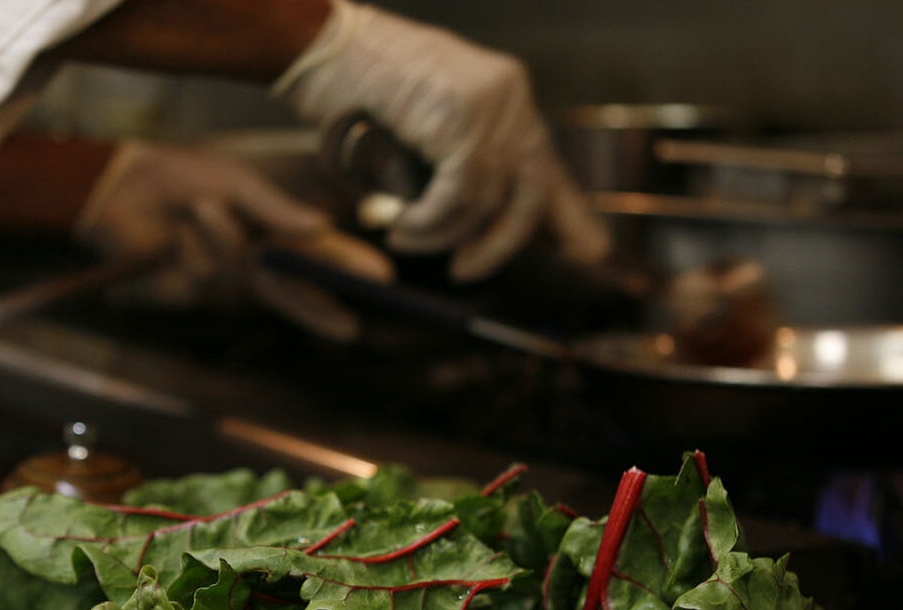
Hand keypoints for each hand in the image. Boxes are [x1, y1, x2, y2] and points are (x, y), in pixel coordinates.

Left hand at [75, 141, 393, 341]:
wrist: (123, 187)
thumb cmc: (182, 178)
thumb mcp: (238, 183)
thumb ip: (277, 209)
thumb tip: (323, 225)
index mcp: (269, 233)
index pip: (316, 256)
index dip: (346, 268)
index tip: (382, 279)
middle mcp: (251, 264)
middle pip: (294, 294)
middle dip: (320, 311)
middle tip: (352, 331)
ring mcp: (222, 283)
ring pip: (242, 275)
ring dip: (222, 236)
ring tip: (198, 207)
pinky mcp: (191, 295)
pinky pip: (209, 276)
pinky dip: (195, 247)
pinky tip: (175, 234)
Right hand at [273, 0, 609, 280]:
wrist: (317, 46)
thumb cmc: (355, 88)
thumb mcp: (422, 131)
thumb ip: (456, 167)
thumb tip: (477, 224)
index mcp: (506, 97)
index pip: (549, 167)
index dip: (567, 218)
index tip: (586, 254)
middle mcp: (509, 96)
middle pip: (533, 190)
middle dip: (503, 243)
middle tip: (466, 270)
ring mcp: (489, 102)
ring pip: (488, 199)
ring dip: (444, 234)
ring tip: (406, 238)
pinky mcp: (461, 115)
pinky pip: (459, 193)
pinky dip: (430, 221)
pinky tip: (401, 225)